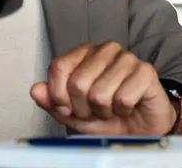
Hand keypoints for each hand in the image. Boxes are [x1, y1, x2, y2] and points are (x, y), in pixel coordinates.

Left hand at [31, 42, 176, 134]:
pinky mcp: (146, 72)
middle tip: (94, 110)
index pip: (58, 67)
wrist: (140, 130)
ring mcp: (127, 59)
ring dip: (103, 111)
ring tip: (111, 109)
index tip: (67, 108)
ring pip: (99, 93)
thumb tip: (36, 90)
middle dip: (83, 108)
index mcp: (83, 53)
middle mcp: (105, 51)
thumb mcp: (72, 114)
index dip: (59, 95)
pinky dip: (122, 111)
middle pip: (77, 83)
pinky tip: (127, 107)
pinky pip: (123, 99)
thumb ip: (51, 101)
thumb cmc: (107, 117)